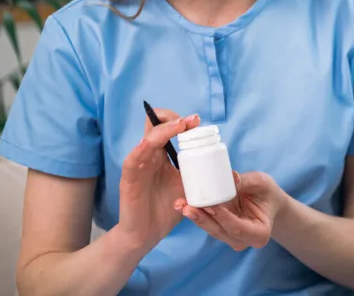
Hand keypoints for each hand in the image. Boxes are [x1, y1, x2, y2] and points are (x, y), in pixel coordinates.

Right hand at [117, 109, 199, 251]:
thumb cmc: (166, 210)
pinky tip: (152, 142)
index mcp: (161, 157)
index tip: (197, 121)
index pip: (167, 130)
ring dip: (164, 129)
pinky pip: (133, 159)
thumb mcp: (188, 188)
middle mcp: (149, 157)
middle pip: (155, 127)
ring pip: (148, 139)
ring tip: (180, 125)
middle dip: (173, 118)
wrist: (146, 235)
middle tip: (192, 121)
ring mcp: (138, 166)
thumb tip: (224, 168)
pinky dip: (143, 147)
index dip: (180, 122)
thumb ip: (199, 176)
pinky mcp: (129, 179)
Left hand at [174, 171, 288, 250]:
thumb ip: (246, 182)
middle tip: (187, 206)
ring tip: (181, 204)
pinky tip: (184, 204)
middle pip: (220, 231)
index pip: (237, 228)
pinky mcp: (221, 231)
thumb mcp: (261, 183)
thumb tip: (231, 176)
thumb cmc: (267, 193)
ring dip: (195, 216)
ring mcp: (231, 238)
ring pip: (211, 229)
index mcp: (259, 233)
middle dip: (202, 218)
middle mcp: (244, 241)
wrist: (267, 201)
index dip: (222, 218)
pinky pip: (208, 223)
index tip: (210, 205)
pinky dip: (197, 214)